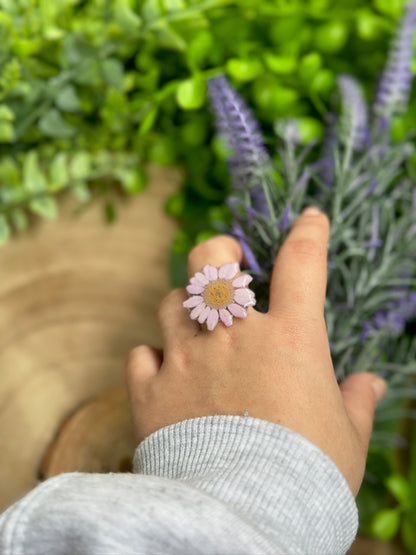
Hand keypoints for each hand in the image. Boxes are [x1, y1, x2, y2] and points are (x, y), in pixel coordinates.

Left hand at [126, 207, 385, 495]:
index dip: (308, 233)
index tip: (310, 219)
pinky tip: (160, 370)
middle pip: (209, 263)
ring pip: (170, 304)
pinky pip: (141, 357)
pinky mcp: (152, 393)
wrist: (244, 517)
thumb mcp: (346, 438)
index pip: (302, 264)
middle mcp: (234, 337)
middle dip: (215, 252)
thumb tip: (371, 386)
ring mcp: (186, 360)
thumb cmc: (307, 476)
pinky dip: (149, 359)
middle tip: (224, 261)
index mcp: (290, 339)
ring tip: (193, 323)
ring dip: (182, 307)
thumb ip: (356, 403)